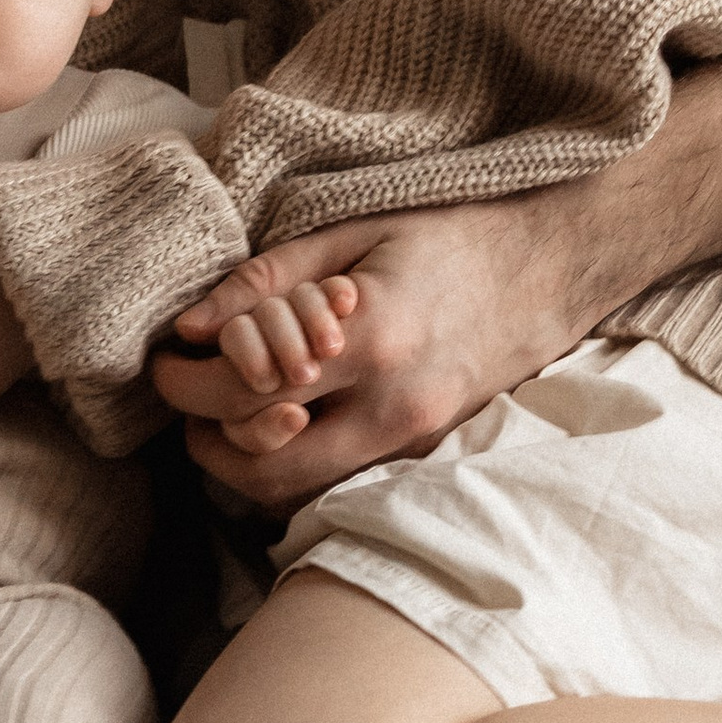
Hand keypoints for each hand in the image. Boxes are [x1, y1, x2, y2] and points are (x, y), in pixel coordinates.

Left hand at [152, 197, 585, 512]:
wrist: (556, 266)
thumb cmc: (454, 233)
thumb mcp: (354, 231)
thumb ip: (268, 283)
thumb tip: (190, 328)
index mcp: (370, 338)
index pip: (242, 389)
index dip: (184, 383)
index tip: (165, 360)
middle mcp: (392, 406)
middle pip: (260, 464)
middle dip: (203, 438)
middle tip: (185, 395)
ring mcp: (414, 440)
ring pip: (295, 491)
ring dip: (244, 462)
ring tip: (224, 410)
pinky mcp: (425, 454)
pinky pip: (336, 480)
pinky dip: (294, 462)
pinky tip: (281, 417)